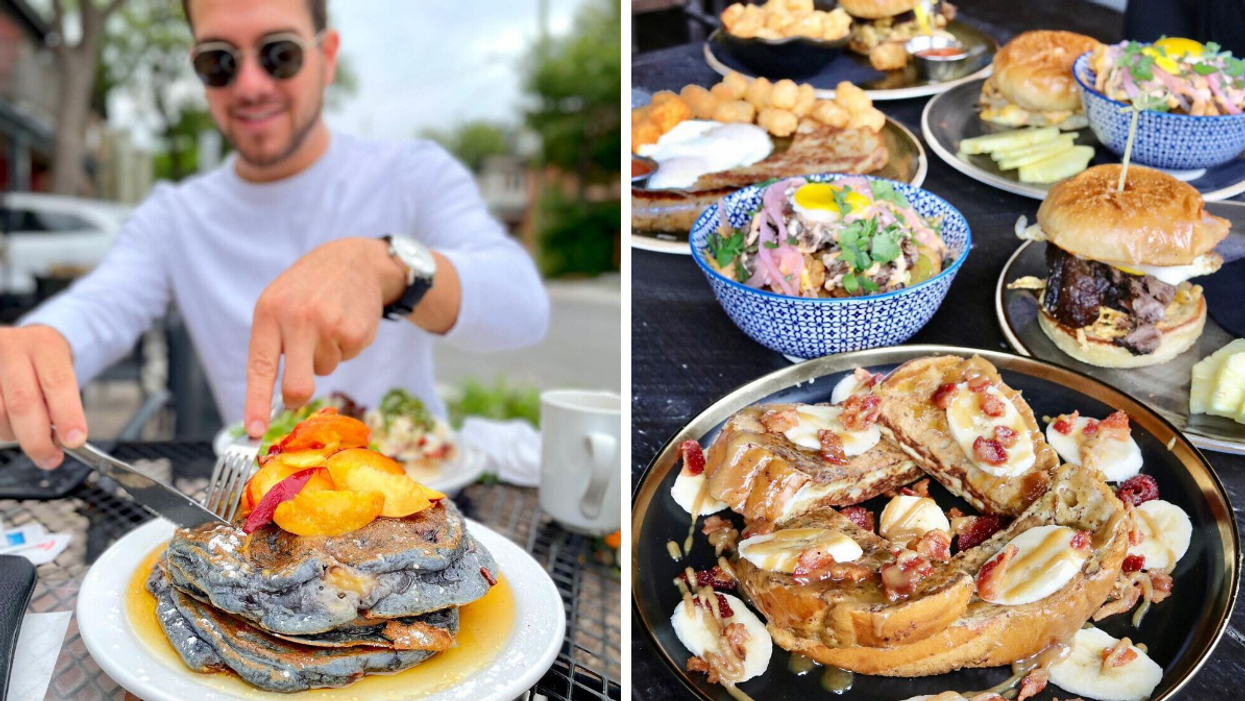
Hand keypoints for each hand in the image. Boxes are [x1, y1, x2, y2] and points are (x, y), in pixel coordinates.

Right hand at [0, 325, 86, 467]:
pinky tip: (12, 424)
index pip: (57, 382)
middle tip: (50, 459)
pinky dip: (2, 428)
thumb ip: (61, 402)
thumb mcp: (62, 371)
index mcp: (46, 346)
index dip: (67, 414)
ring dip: (15, 435)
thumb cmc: (45, 363)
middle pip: (23, 402)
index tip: (75, 441)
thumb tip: (62, 441)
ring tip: (29, 433)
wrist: (22, 342)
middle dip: (37, 439)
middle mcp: (13, 349)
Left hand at [243, 238, 404, 436]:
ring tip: (326, 324)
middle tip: (297, 394)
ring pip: (323, 370)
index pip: (260, 367)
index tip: (254, 430)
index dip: (256, 402)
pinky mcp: (357, 332)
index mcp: (270, 313)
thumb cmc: (307, 289)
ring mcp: (330, 326)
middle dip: (297, 397)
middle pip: (298, 385)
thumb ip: (272, 343)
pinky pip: (346, 358)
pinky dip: (344, 347)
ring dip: (324, 355)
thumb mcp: (278, 303)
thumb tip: (274, 398)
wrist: (352, 261)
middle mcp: (299, 319)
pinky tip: (344, 322)